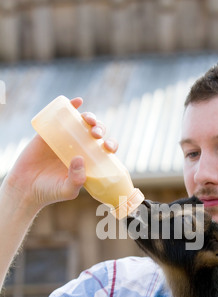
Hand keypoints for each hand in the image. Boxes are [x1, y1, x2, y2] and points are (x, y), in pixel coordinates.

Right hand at [3, 97, 117, 210]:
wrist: (25, 188)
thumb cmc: (50, 192)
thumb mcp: (67, 190)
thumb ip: (76, 180)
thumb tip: (80, 158)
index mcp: (88, 161)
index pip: (104, 149)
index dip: (110, 144)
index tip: (108, 147)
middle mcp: (79, 148)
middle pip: (95, 133)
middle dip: (100, 129)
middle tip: (96, 134)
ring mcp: (65, 139)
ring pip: (81, 123)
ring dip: (89, 117)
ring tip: (88, 120)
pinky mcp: (49, 132)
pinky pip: (61, 117)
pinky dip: (71, 107)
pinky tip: (77, 101)